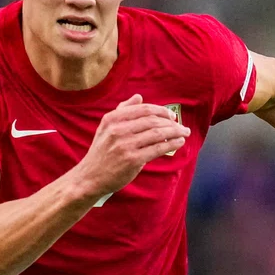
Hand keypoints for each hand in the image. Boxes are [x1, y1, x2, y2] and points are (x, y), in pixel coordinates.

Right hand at [75, 94, 189, 197]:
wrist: (90, 177)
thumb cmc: (101, 152)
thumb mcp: (106, 128)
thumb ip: (122, 111)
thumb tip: (138, 97)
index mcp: (112, 119)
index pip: (143, 109)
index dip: (161, 111)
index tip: (172, 116)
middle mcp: (118, 129)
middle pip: (153, 121)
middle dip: (171, 122)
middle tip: (181, 126)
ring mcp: (125, 145)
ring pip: (157, 134)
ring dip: (175, 132)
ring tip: (184, 133)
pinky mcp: (133, 160)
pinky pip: (158, 149)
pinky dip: (172, 144)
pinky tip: (179, 143)